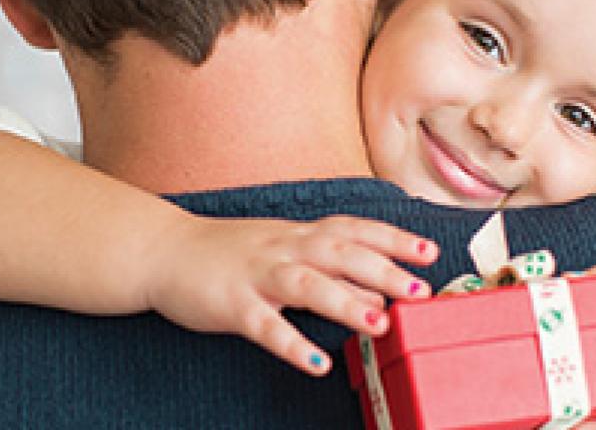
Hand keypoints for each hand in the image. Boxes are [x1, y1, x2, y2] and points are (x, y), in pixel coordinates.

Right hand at [143, 214, 437, 375]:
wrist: (165, 250)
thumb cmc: (232, 252)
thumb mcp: (285, 250)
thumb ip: (330, 267)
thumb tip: (380, 287)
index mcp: (300, 235)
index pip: (356, 230)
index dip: (394, 238)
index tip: (430, 251)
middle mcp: (285, 249)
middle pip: (341, 253)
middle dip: (384, 270)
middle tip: (420, 290)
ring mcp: (258, 275)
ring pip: (307, 284)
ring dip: (345, 302)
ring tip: (378, 323)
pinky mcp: (233, 305)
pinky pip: (265, 326)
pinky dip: (292, 344)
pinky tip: (316, 363)